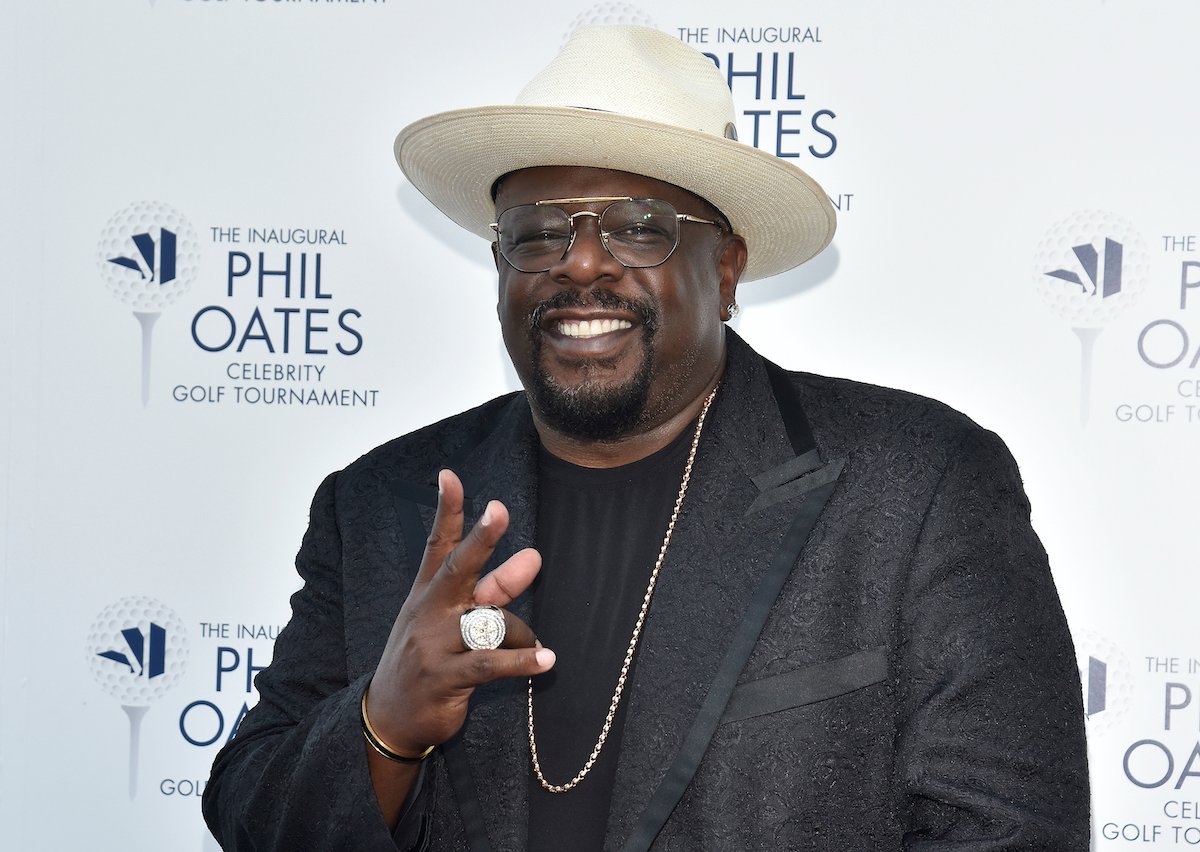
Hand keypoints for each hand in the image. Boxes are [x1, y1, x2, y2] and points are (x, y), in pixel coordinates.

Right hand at [365, 469, 553, 754]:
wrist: (390, 716)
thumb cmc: (428, 658)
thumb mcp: (450, 620)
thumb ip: (492, 590)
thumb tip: (533, 559)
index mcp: (427, 592)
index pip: (438, 543)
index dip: (447, 509)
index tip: (449, 475)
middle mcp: (429, 612)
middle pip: (458, 568)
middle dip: (481, 539)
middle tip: (499, 510)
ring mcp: (434, 645)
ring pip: (490, 622)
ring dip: (522, 634)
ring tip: (534, 648)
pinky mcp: (446, 678)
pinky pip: (492, 664)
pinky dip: (523, 661)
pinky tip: (547, 660)